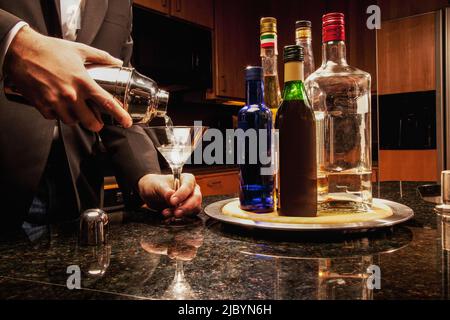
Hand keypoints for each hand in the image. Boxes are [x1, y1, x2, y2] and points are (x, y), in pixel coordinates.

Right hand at [3, 26, 131, 130]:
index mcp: (83, 82)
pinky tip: (59, 105)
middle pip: (90, 122)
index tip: (126, 122)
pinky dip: (58, 115)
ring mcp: (55, 102)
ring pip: (72, 122)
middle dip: (96, 124)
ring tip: (75, 109)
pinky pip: (55, 118)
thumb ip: (101, 57)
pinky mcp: (42, 105)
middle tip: (96, 121)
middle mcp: (70, 94)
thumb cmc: (49, 49)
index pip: (107, 103)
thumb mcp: (79, 50)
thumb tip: (117, 61)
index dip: (120, 115)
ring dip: (77, 119)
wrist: (21, 50)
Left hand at [138, 173, 201, 217]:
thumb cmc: (155, 184)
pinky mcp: (187, 210)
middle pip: (196, 198)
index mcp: (187, 179)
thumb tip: (171, 194)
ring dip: (181, 213)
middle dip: (186, 207)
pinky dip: (179, 218)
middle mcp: (192, 189)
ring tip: (166, 213)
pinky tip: (168, 217)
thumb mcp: (157, 185)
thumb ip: (165, 190)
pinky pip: (188, 216)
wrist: (151, 193)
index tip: (173, 201)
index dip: (182, 194)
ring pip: (194, 209)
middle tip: (176, 213)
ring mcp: (191, 200)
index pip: (189, 186)